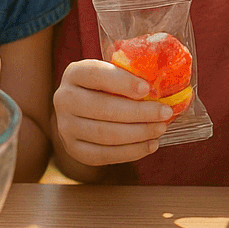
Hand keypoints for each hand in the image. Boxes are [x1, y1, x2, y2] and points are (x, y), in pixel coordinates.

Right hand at [53, 59, 172, 166]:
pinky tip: (150, 145)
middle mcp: (64, 99)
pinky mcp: (74, 149)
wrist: (80, 112)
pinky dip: (131, 151)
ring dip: (138, 133)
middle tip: (164, 112)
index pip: (96, 75)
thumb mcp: (110, 73)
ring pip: (105, 134)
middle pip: (103, 108)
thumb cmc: (104, 88)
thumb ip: (128, 75)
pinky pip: (104, 154)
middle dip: (139, 112)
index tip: (147, 89)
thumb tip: (163, 85)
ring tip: (161, 128)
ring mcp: (66, 127)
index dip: (122, 82)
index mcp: (74, 73)